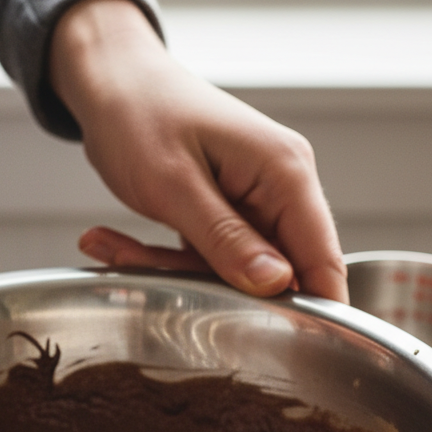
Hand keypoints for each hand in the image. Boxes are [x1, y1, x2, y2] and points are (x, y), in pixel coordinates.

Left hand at [48, 0, 347, 302]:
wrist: (109, 77)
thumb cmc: (137, 113)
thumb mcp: (174, 185)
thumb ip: (227, 239)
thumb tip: (277, 285)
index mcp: (285, 173)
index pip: (323, 260)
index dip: (311, 313)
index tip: (279, 353)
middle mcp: (280, 187)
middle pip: (274, 274)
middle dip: (210, 286)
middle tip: (144, 270)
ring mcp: (254, 200)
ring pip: (232, 271)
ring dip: (169, 269)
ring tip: (108, 247)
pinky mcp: (226, 211)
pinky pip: (206, 256)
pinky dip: (160, 257)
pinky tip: (112, 243)